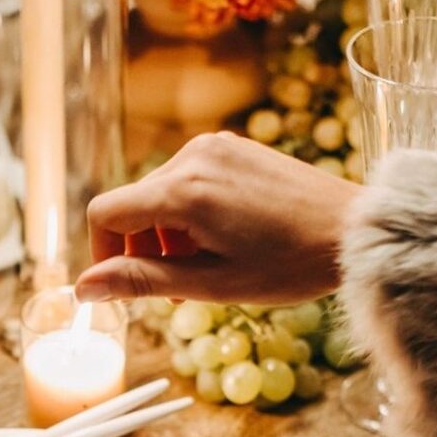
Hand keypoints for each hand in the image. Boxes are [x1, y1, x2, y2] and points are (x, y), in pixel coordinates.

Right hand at [76, 132, 358, 304]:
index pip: (105, 213)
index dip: (103, 253)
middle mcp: (193, 157)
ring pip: (157, 195)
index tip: (124, 285)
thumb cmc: (288, 266)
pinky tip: (221, 239)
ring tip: (205, 267)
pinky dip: (187, 214)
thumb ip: (140, 281)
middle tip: (178, 288)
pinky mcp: (231, 147)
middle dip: (142, 249)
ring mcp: (214, 147)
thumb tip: (83, 288)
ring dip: (166, 235)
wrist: (353, 232)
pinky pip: (186, 181)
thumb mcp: (208, 284)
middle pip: (132, 205)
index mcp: (183, 191)